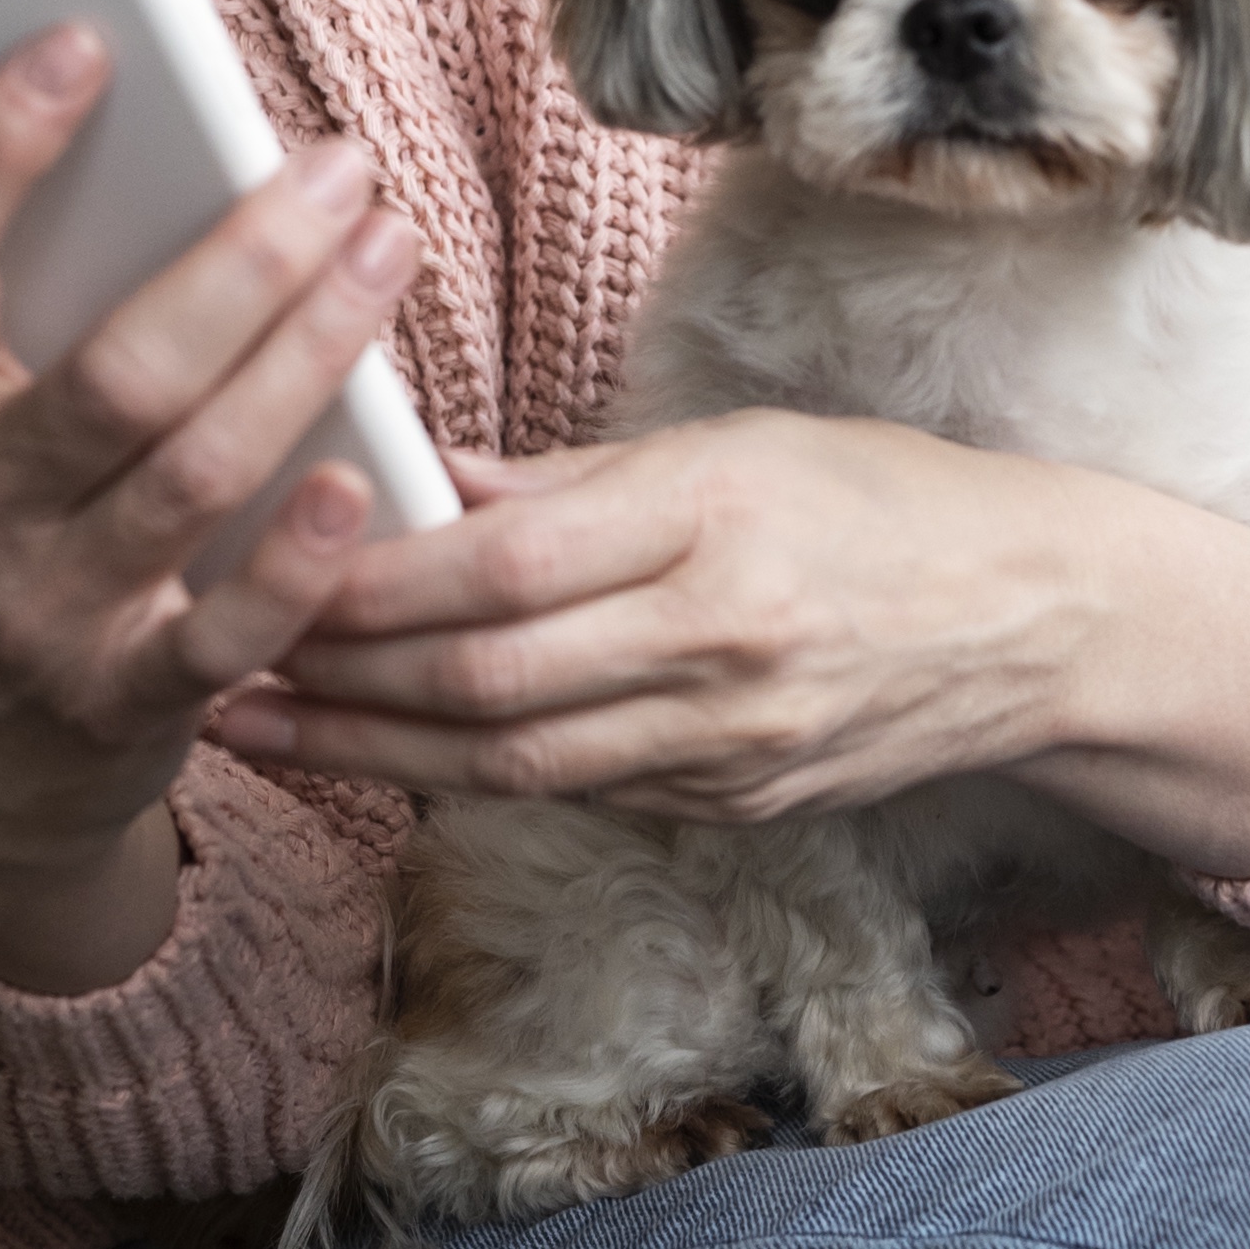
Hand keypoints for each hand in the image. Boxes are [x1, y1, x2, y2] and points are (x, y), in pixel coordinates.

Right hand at [0, 24, 430, 991]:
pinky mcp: (132, 700)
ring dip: (309, 355)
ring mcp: (50, 612)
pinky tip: (360, 471)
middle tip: (338, 164)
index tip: (83, 41)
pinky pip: (229, 631)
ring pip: (196, 473)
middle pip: (116, 373)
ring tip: (386, 250)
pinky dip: (299, 560)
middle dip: (243, 259)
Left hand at [207, 409, 1249, 878]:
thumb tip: (430, 482)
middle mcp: (718, 645)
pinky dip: (463, 776)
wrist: (1039, 619)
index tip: (264, 560)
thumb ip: (577, 480)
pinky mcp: (731, 805)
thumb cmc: (885, 499)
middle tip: (210, 654)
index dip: (366, 581)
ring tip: (252, 724)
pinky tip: (380, 756)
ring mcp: (727, 744)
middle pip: (484, 684)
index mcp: (716, 523)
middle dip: (332, 679)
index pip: (501, 570)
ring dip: (363, 751)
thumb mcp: (742, 443)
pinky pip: (571, 793)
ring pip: (506, 764)